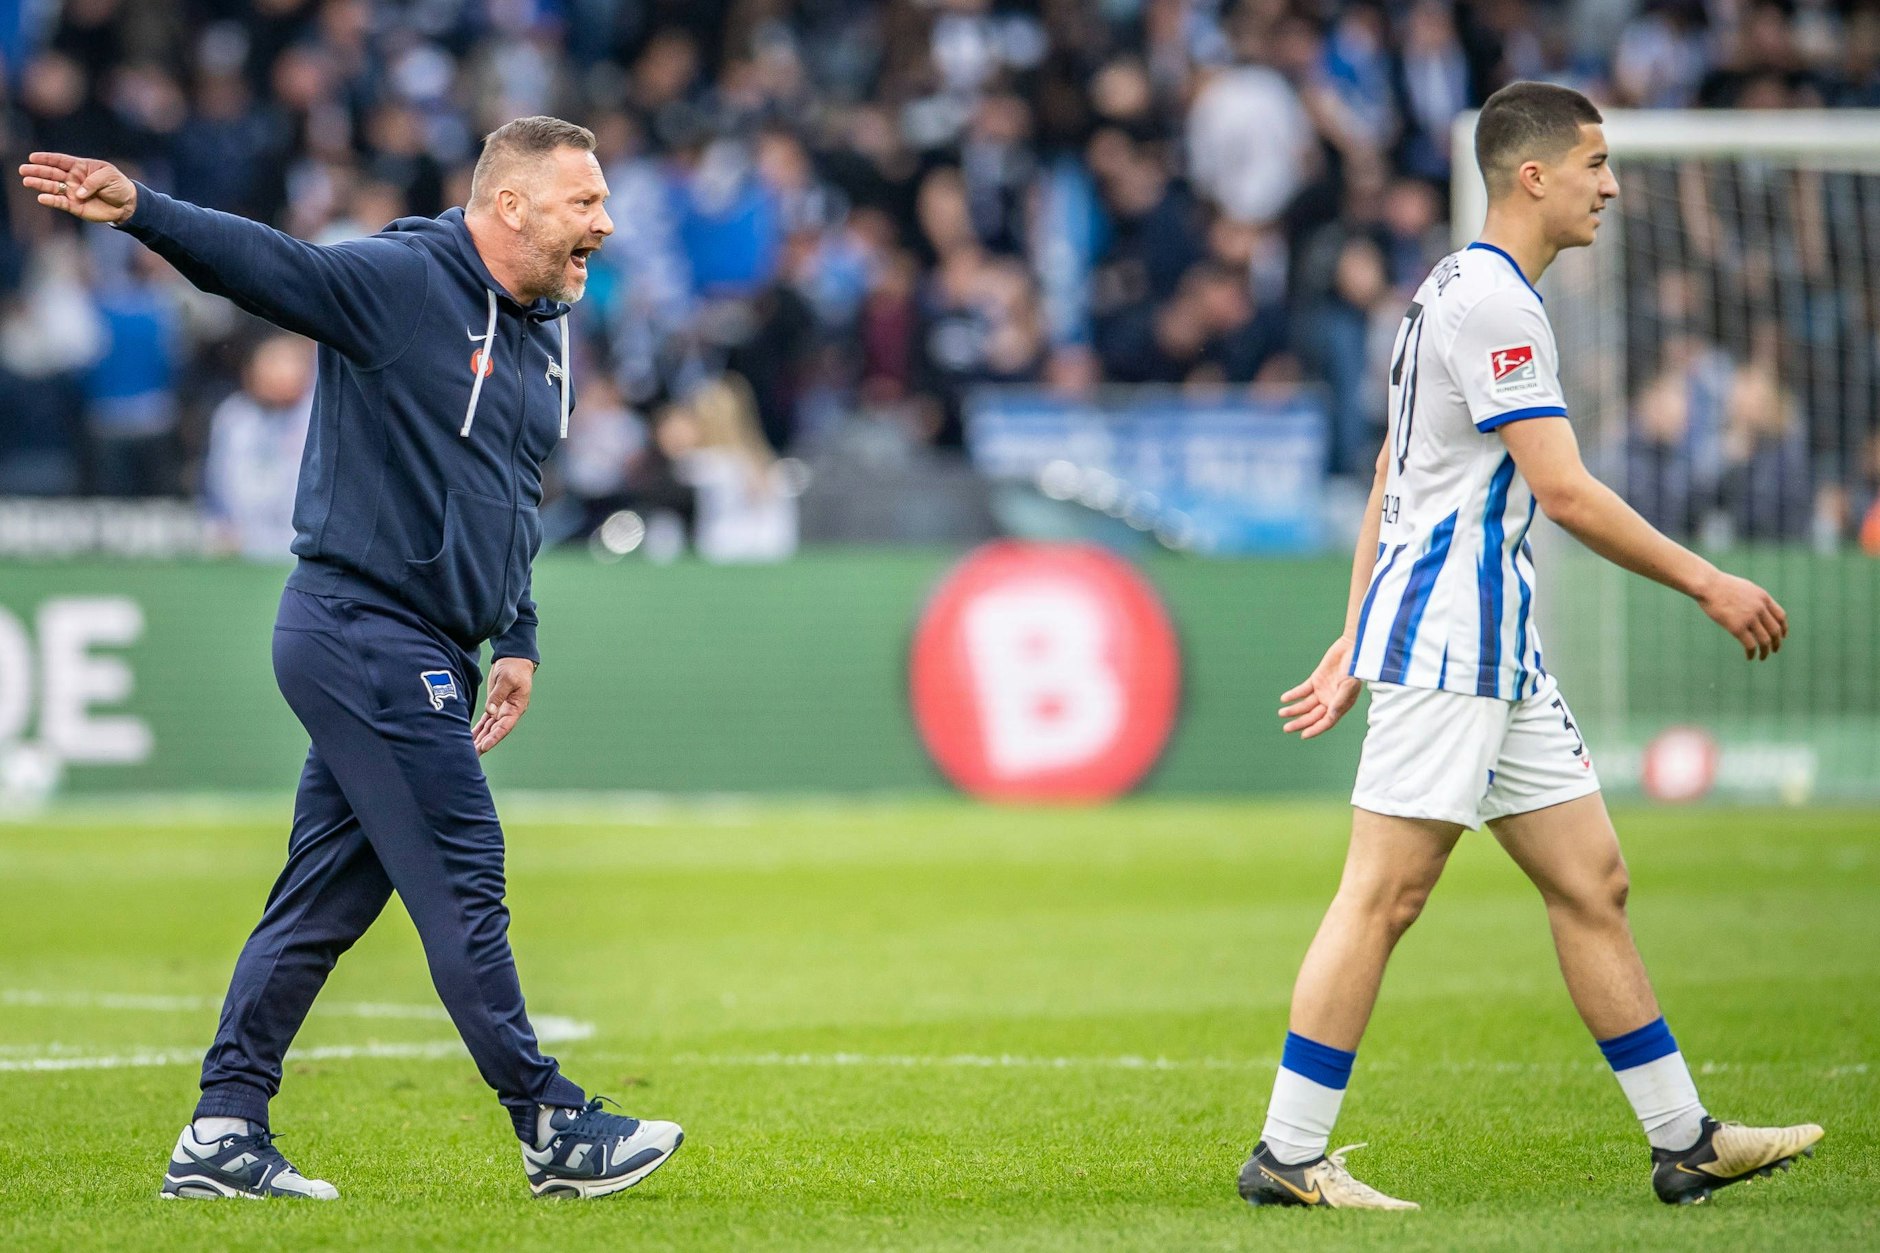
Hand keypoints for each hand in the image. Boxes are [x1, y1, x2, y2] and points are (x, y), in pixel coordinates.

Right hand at [18, 152, 137, 224]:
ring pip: (52, 187)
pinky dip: (51, 200)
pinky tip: (41, 198)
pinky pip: (60, 202)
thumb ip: (93, 181)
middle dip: (38, 171)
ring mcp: (72, 192)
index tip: (33, 157)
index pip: (60, 161)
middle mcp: (73, 179)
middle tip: (23, 169)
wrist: (127, 204)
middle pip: (52, 173)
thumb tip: (78, 192)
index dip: (46, 158)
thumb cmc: (118, 185)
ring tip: (27, 181)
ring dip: (40, 184)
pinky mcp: (75, 206)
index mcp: (80, 167)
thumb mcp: (109, 176)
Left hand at [473, 657, 534, 754]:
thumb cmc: (514, 668)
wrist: (514, 660)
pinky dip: (478, 730)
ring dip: (480, 739)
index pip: (504, 726)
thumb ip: (498, 696)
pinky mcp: (494, 706)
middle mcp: (509, 712)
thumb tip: (490, 712)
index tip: (485, 746)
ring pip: (489, 729)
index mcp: (516, 708)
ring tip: (469, 752)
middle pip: (495, 731)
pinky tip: (470, 738)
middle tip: (473, 755)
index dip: (495, 737)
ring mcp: (501, 710)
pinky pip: (485, 722)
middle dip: (485, 743)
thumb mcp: (506, 680)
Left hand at [1278, 635, 1362, 739]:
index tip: (1303, 735)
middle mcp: (1330, 701)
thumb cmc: (1355, 668)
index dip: (1315, 729)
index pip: (1326, 722)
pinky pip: (1302, 690)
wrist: (1352, 649)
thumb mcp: (1349, 686)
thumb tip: (1330, 716)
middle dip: (1300, 723)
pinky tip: (1284, 699)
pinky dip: (1294, 695)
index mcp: (1340, 706)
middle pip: (1313, 716)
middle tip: (1286, 728)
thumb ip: (1339, 701)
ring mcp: (1322, 691)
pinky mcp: (1316, 680)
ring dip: (1294, 710)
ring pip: (1305, 704)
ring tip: (1281, 713)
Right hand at [1696, 571, 1787, 660]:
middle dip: (1777, 642)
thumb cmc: (1720, 585)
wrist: (1708, 585)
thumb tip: (1756, 609)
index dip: (1783, 628)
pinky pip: (1750, 645)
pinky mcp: (1737, 627)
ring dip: (1765, 651)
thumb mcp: (1744, 588)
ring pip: (1765, 640)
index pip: (1780, 616)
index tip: (1782, 636)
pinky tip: (1749, 657)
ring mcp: (1749, 618)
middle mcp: (1760, 608)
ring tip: (1762, 657)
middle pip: (1775, 630)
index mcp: (1763, 597)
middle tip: (1774, 650)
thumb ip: (1754, 599)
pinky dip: (1752, 653)